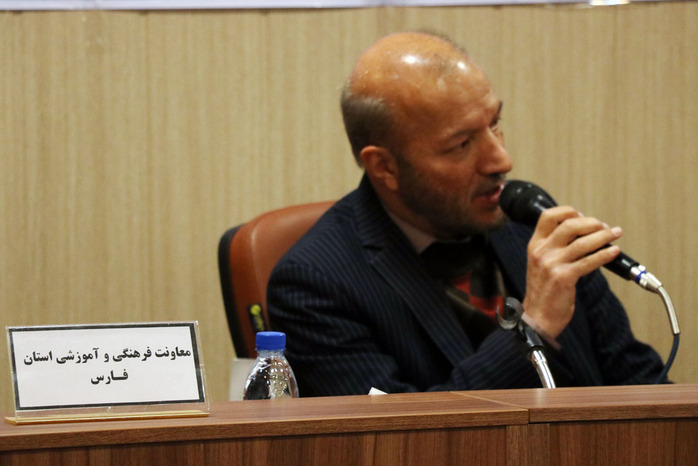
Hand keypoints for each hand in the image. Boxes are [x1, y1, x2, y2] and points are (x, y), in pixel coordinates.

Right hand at [521, 206, 622, 338]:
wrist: (537, 317)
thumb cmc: (543, 291)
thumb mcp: (541, 263)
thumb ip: (555, 247)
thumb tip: (583, 233)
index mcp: (535, 245)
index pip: (548, 216)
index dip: (568, 211)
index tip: (582, 215)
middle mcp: (541, 251)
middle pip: (569, 225)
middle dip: (592, 222)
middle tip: (605, 227)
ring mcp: (551, 264)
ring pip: (583, 242)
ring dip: (603, 236)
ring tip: (615, 235)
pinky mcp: (564, 278)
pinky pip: (589, 261)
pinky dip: (605, 255)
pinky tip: (613, 252)